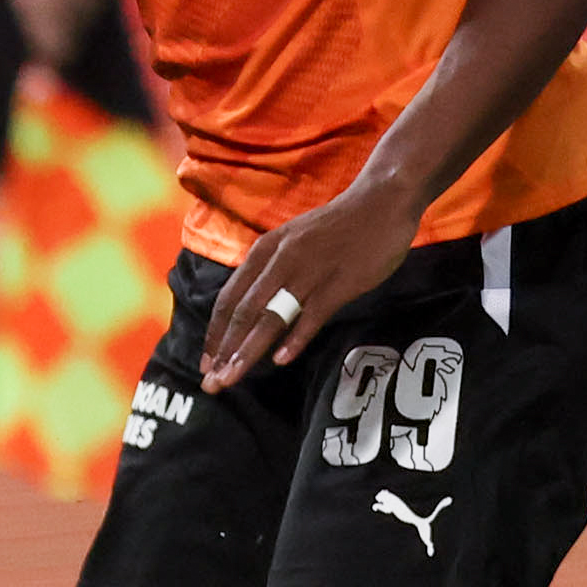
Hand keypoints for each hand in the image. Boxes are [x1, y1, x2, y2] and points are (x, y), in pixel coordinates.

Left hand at [202, 177, 425, 389]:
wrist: (381, 202)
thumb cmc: (336, 227)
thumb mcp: (292, 243)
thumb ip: (271, 273)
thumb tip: (251, 312)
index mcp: (265, 250)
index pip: (230, 299)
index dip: (215, 334)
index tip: (206, 365)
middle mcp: (281, 260)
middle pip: (244, 313)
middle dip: (224, 351)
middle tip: (212, 385)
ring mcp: (310, 271)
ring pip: (272, 316)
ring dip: (249, 350)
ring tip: (233, 378)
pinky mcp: (340, 281)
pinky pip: (313, 314)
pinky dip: (296, 337)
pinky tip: (281, 360)